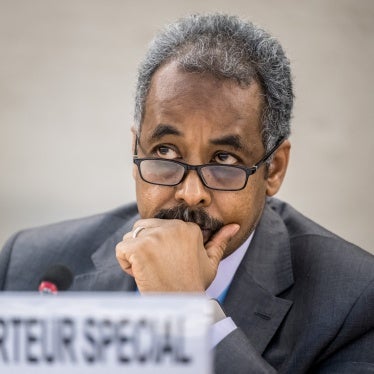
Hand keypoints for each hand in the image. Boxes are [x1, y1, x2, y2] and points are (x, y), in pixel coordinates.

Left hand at [115, 219, 239, 292]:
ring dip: (134, 253)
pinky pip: (121, 249)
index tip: (169, 263)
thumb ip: (220, 241)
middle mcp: (172, 227)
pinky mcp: (138, 248)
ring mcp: (154, 237)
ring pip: (130, 236)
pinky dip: (125, 263)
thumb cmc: (193, 284)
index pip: (160, 226)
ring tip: (150, 270)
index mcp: (188, 227)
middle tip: (158, 266)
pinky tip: (140, 273)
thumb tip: (234, 226)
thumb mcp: (211, 262)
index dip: (159, 246)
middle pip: (143, 227)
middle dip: (144, 245)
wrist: (179, 306)